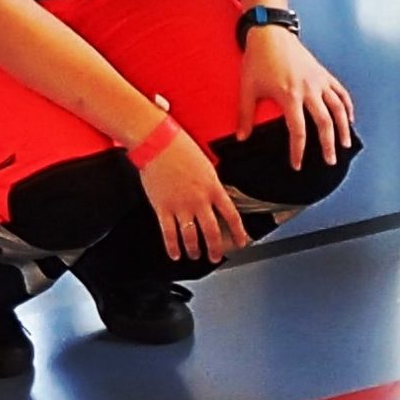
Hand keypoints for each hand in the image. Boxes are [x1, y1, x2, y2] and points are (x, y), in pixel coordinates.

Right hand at [135, 122, 249, 264]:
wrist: (157, 142)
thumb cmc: (180, 148)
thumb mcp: (206, 165)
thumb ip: (212, 184)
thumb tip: (215, 198)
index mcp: (213, 188)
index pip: (232, 216)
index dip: (239, 233)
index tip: (241, 242)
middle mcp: (199, 200)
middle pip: (212, 232)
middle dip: (215, 249)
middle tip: (215, 257)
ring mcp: (180, 206)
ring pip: (191, 237)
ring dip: (194, 250)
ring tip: (194, 255)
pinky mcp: (162, 208)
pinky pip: (169, 233)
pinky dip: (172, 247)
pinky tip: (175, 254)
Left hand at [238, 31, 354, 169]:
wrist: (270, 33)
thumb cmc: (257, 59)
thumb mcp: (247, 88)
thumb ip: (245, 115)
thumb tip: (241, 138)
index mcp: (289, 95)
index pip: (298, 130)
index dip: (298, 150)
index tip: (297, 165)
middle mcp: (308, 89)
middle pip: (324, 122)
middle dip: (328, 144)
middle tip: (330, 161)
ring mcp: (318, 80)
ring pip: (337, 108)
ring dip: (343, 128)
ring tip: (345, 145)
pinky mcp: (323, 73)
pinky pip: (340, 92)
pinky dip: (346, 106)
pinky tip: (349, 119)